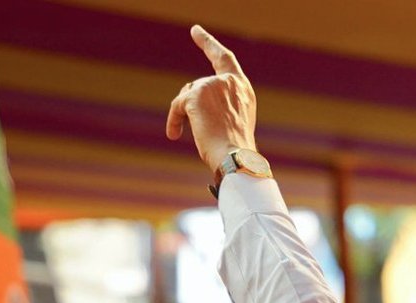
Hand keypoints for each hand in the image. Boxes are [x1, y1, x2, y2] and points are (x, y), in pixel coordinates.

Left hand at [165, 25, 257, 169]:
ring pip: (186, 96)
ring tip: (190, 135)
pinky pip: (177, 106)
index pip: (224, 58)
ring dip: (183, 115)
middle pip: (197, 86)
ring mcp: (212, 85)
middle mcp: (229, 81)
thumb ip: (219, 103)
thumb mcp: (233, 121)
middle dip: (190, 106)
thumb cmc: (234, 150)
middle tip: (188, 128)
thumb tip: (189, 99)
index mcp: (242, 88)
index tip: (195, 32)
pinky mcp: (196, 95)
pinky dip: (174, 120)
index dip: (208, 44)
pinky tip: (174, 134)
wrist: (235, 157)